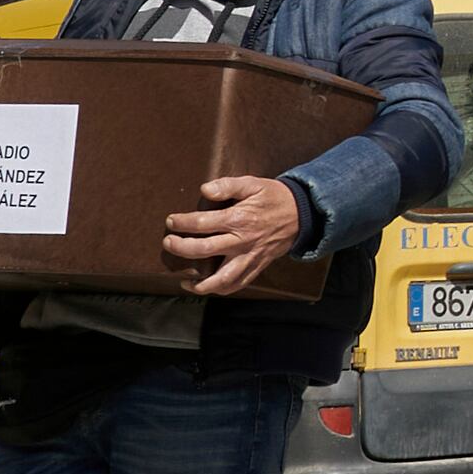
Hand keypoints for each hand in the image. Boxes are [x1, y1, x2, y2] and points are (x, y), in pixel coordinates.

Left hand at [165, 172, 304, 296]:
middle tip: (169, 243)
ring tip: (185, 281)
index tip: (171, 221)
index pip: (202, 223)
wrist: (303, 214)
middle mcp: (242, 241)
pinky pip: (237, 284)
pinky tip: (207, 287)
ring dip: (200, 283)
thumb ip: (228, 185)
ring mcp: (250, 257)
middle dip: (181, 248)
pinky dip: (220, 290)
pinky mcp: (256, 267)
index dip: (182, 223)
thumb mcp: (253, 183)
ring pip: (221, 278)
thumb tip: (204, 190)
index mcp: (239, 219)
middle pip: (204, 250)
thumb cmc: (274, 197)